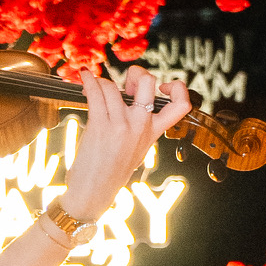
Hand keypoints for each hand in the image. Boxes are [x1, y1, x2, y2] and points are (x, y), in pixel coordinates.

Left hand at [62, 67, 192, 221]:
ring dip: (101, 82)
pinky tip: (85, 79)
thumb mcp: (136, 150)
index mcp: (153, 132)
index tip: (162, 86)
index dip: (178, 88)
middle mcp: (140, 126)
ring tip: (94, 87)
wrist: (94, 192)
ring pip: (113, 86)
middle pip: (148, 82)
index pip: (181, 105)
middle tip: (124, 84)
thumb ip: (139, 127)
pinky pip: (95, 93)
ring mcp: (121, 125)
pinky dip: (88, 82)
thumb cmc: (111, 172)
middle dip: (135, 73)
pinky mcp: (100, 126)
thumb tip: (129, 99)